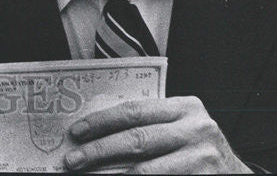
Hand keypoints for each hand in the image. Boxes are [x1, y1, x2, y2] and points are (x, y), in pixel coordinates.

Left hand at [64, 96, 249, 173]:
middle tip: (73, 160)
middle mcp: (196, 129)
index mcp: (185, 108)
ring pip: (145, 170)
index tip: (76, 132)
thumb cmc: (196, 150)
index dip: (101, 121)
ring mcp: (203, 157)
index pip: (133, 111)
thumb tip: (94, 133)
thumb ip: (148, 125)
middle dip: (99, 151)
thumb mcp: (178, 128)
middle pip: (136, 140)